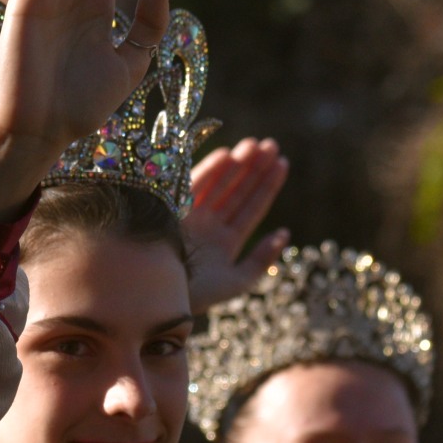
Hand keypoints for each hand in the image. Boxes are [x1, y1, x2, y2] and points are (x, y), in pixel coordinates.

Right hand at [183, 137, 290, 312]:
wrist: (158, 299)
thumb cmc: (199, 295)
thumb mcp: (237, 281)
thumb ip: (261, 259)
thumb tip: (284, 233)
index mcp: (226, 241)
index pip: (252, 208)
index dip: (268, 185)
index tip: (282, 162)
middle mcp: (210, 226)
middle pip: (237, 191)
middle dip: (254, 168)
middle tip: (271, 144)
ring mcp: (192, 217)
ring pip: (219, 185)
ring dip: (236, 164)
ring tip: (255, 144)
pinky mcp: (173, 211)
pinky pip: (194, 186)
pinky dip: (209, 171)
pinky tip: (226, 155)